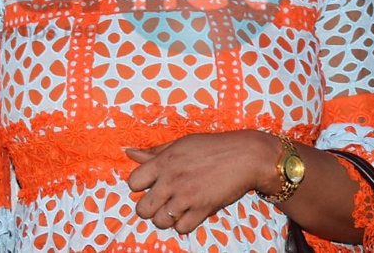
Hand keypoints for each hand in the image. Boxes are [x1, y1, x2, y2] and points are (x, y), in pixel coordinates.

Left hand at [124, 131, 270, 233]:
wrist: (244, 155)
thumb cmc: (211, 147)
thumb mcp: (179, 144)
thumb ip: (153, 152)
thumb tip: (129, 152)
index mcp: (163, 162)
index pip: (133, 182)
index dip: (138, 186)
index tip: (148, 185)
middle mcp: (171, 180)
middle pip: (142, 209)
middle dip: (148, 208)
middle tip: (158, 203)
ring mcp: (186, 196)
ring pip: (160, 221)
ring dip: (164, 218)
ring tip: (173, 210)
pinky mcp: (202, 209)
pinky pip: (181, 228)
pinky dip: (183, 224)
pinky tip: (188, 213)